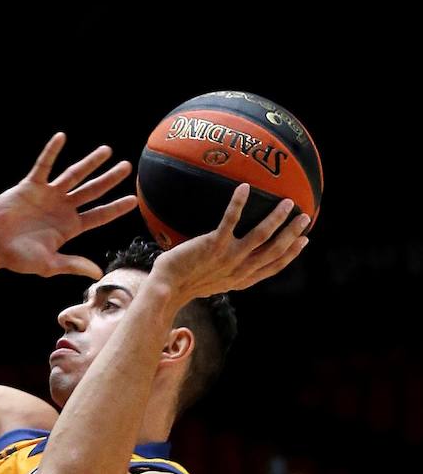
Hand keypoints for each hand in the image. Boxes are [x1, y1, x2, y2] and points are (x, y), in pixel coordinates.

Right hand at [0, 134, 137, 278]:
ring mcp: (47, 196)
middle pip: (92, 191)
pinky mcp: (30, 186)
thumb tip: (97, 273)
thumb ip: (73, 264)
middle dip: (110, 179)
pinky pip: (44, 165)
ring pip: (73, 175)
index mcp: (69, 228)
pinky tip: (61, 137)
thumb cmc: (17, 258)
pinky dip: (51, 152)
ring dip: (89, 162)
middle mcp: (61, 209)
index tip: (134, 199)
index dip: (116, 208)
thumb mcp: (48, 264)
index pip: (99, 215)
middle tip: (127, 167)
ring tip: (106, 151)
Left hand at [149, 183, 309, 300]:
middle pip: (274, 250)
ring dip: (276, 218)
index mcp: (242, 279)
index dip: (291, 254)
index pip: (274, 267)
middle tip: (304, 216)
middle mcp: (239, 270)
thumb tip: (238, 257)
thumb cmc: (189, 281)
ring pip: (261, 236)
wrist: (168, 286)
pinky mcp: (213, 246)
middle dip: (292, 233)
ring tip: (287, 202)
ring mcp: (228, 258)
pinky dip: (238, 203)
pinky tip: (244, 187)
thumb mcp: (216, 280)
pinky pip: (230, 220)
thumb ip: (231, 269)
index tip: (304, 240)